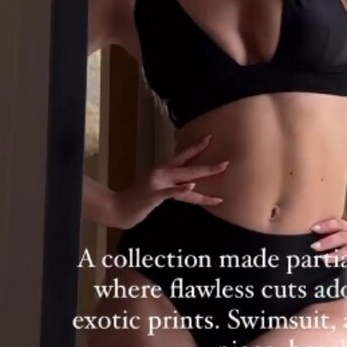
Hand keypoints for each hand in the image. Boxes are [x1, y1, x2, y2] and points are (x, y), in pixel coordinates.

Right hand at [112, 135, 228, 229]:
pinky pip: (170, 192)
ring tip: (219, 170)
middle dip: (209, 166)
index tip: (210, 138)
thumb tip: (188, 183)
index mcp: (163, 170)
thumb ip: (171, 184)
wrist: (119, 208)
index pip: (183, 156)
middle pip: (190, 168)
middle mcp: (162, 173)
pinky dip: (181, 189)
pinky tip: (192, 186)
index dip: (196, 148)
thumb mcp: (157, 188)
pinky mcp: (153, 195)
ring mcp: (158, 184)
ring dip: (203, 173)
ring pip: (185, 177)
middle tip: (226, 163)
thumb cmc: (140, 199)